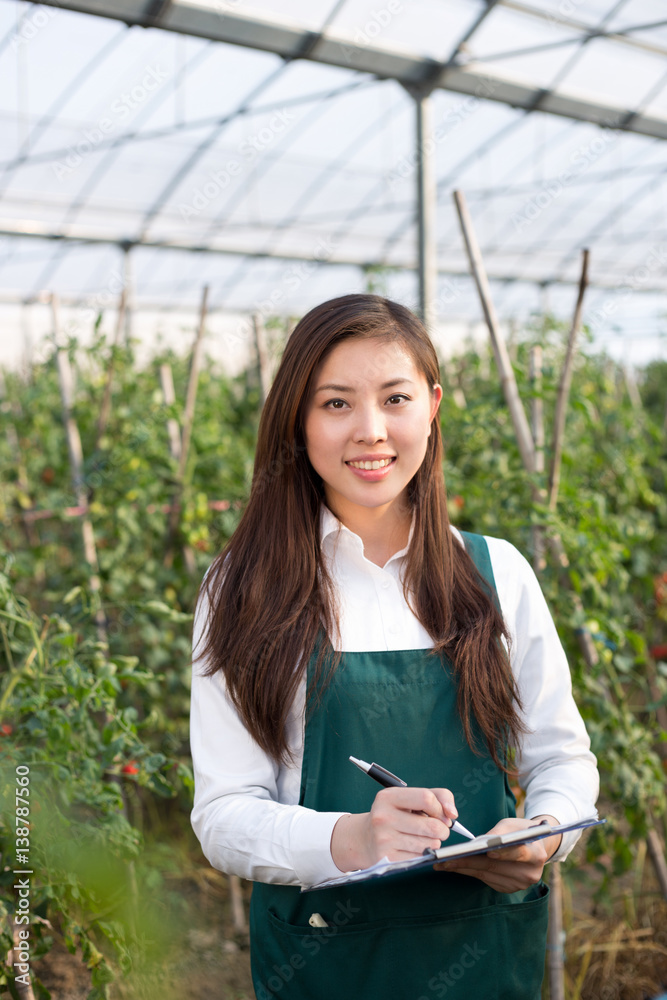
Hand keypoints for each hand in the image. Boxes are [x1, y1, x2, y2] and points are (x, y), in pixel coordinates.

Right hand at [331, 787, 457, 872]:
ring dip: (434, 843)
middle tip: (438, 830)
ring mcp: (384, 839)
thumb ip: (437, 797)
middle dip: (443, 830)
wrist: (364, 839)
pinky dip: (424, 854)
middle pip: (432, 826)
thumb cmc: (394, 815)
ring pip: (430, 844)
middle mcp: (383, 817)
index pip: (427, 798)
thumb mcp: (409, 799)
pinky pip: (421, 858)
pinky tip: (414, 848)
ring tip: (423, 838)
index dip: (441, 808)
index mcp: (388, 797)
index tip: (442, 815)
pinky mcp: (388, 859)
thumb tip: (452, 815)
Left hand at [433, 814, 561, 892]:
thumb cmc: (520, 831)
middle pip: (495, 866)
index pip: (520, 854)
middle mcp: (529, 873)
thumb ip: (499, 832)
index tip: (488, 851)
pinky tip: (455, 867)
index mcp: (536, 854)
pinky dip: (469, 872)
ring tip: (442, 863)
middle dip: (468, 861)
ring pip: (486, 875)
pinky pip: (485, 880)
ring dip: (463, 868)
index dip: (504, 853)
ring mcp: (519, 885)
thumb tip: (479, 843)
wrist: (534, 847)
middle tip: (445, 858)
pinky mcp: (508, 889)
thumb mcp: (512, 825)